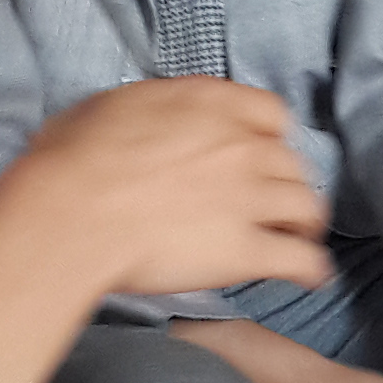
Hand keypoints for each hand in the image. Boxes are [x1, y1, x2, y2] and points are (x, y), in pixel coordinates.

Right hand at [8, 78, 329, 299]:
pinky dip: (310, 269)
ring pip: (306, 208)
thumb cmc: (72, 161)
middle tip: (278, 203)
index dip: (270, 137)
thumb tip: (146, 124)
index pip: (271, 113)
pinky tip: (310, 278)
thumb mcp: (110, 108)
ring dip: (306, 224)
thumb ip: (151, 111)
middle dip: (288, 183)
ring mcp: (249, 198)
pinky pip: (300, 259)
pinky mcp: (246, 250)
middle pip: (293, 164)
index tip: (261, 153)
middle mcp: (241, 145)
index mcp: (209, 104)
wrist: (72, 214)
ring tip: (300, 238)